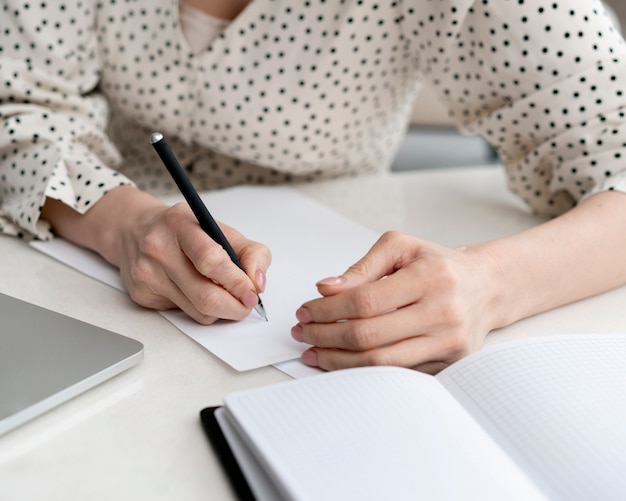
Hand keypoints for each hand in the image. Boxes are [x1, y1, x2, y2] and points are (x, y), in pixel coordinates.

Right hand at [42, 186, 270, 323]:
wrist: (133, 229)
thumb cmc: (182, 230)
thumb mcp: (219, 228)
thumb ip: (250, 252)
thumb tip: (258, 282)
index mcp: (180, 224)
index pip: (211, 260)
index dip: (237, 282)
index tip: (253, 292)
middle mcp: (158, 249)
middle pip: (205, 295)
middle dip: (235, 307)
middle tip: (247, 304)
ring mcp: (147, 274)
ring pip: (197, 312)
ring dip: (221, 311)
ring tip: (226, 296)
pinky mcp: (142, 295)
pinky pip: (184, 314)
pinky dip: (200, 309)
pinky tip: (196, 290)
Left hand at [291, 231, 499, 372]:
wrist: (485, 286)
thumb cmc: (438, 264)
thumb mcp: (401, 247)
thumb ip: (362, 267)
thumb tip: (326, 289)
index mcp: (430, 277)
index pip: (365, 301)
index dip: (327, 310)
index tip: (306, 311)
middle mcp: (443, 312)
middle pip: (369, 335)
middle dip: (325, 336)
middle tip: (302, 333)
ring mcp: (449, 343)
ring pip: (381, 362)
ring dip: (338, 360)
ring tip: (313, 352)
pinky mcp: (448, 362)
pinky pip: (397, 373)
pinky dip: (363, 370)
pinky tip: (342, 362)